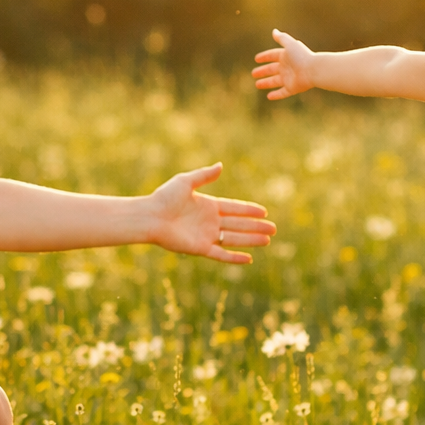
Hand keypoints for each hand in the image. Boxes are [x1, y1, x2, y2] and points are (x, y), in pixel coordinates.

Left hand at [149, 163, 275, 263]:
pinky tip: (249, 259)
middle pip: (239, 224)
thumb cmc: (164, 198)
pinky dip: (235, 257)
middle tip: (273, 229)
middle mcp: (209, 221)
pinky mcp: (200, 248)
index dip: (249, 210)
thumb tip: (220, 165)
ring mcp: (206, 235)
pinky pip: (221, 254)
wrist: (150, 217)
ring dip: (251, 240)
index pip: (234, 208)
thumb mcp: (185, 182)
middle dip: (256, 227)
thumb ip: (204, 176)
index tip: (264, 212)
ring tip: (267, 241)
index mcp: (208, 205)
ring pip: (234, 238)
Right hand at [253, 30, 317, 99]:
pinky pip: (282, 92)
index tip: (256, 59)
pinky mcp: (292, 88)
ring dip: (266, 83)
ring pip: (275, 81)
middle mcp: (287, 68)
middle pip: (272, 70)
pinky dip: (276, 95)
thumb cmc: (302, 56)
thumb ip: (282, 38)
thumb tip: (274, 31)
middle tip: (253, 73)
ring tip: (257, 85)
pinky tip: (269, 97)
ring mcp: (289, 79)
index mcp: (286, 56)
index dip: (265, 57)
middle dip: (263, 71)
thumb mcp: (290, 44)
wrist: (314, 70)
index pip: (273, 56)